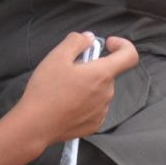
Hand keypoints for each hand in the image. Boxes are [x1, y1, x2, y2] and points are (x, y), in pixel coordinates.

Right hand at [10, 32, 138, 148]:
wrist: (35, 126)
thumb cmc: (46, 89)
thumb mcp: (57, 56)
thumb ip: (77, 41)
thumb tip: (90, 38)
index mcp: (102, 74)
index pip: (130, 56)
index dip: (122, 45)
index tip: (107, 44)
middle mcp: (107, 94)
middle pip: (108, 73)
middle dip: (93, 67)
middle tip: (70, 70)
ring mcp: (102, 111)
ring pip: (100, 90)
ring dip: (89, 85)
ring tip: (65, 89)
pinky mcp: (94, 125)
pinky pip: (95, 107)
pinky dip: (85, 102)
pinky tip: (67, 104)